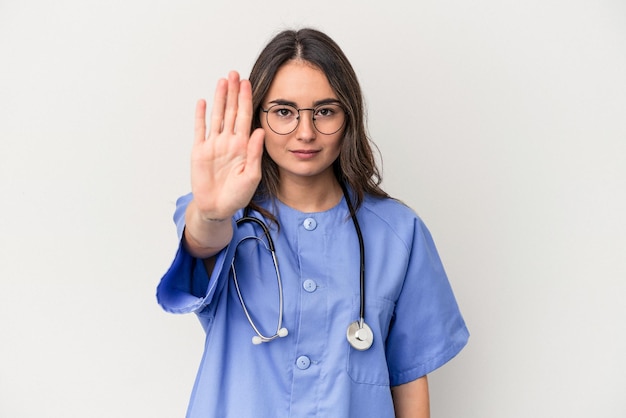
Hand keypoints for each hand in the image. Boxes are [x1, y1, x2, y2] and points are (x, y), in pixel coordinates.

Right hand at [190, 71, 264, 220]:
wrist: (218, 208)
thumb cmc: (238, 195)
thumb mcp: (252, 175)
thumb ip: (255, 153)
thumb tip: (260, 131)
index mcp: (243, 146)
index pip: (245, 117)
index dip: (246, 100)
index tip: (248, 83)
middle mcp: (229, 141)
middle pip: (231, 111)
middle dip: (233, 92)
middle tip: (234, 73)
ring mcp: (214, 145)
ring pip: (217, 116)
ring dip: (219, 99)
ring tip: (221, 81)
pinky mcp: (199, 151)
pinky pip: (200, 130)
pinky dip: (200, 116)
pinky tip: (202, 102)